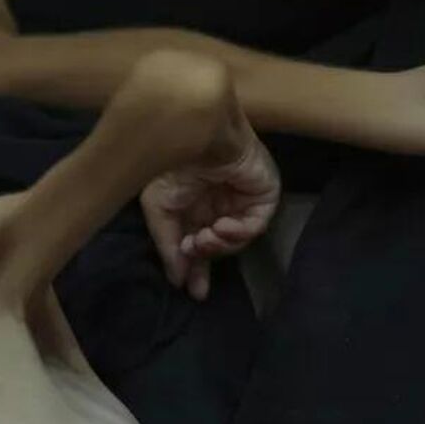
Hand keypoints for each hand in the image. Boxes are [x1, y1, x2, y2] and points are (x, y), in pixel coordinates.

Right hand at [138, 111, 280, 300]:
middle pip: (220, 247)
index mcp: (195, 207)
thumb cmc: (174, 163)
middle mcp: (220, 206)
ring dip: (219, 244)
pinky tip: (222, 225)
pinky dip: (239, 232)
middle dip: (207, 257)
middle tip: (195, 252)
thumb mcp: (160, 208)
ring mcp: (243, 201)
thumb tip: (177, 280)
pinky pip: (255, 226)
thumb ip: (168, 246)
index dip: (196, 270)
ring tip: (205, 235)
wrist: (197, 133)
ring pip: (237, 241)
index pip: (198, 245)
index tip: (193, 291)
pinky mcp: (264, 196)